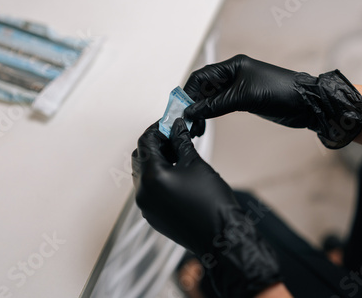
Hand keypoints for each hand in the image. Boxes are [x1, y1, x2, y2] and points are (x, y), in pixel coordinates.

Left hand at [132, 118, 280, 297]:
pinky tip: (175, 174)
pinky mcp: (152, 216)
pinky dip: (157, 178)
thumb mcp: (196, 164)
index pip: (145, 142)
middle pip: (140, 157)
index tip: (170, 123)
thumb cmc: (212, 202)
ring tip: (176, 154)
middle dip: (154, 144)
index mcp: (151, 177)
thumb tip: (177, 127)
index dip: (157, 128)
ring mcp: (145, 206)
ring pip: (142, 174)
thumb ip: (181, 142)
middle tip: (173, 136)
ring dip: (155, 161)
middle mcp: (142, 192)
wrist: (221, 237)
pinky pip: (148, 191)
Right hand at [183, 54, 361, 148]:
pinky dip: (210, 114)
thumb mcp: (244, 97)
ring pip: (210, 98)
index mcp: (232, 66)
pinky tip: (205, 124)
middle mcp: (233, 75)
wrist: (306, 104)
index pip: (201, 77)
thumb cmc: (279, 92)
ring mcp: (238, 88)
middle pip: (203, 88)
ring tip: (195, 127)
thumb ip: (216, 104)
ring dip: (200, 111)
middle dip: (192, 104)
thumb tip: (192, 111)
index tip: (181, 109)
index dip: (188, 93)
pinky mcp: (243, 100)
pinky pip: (220, 105)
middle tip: (186, 122)